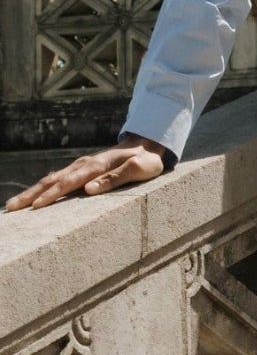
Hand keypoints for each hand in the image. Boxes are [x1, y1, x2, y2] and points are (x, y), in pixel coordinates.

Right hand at [3, 136, 167, 212]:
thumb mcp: (138, 169)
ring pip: (50, 180)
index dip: (52, 195)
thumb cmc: (146, 161)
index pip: (68, 183)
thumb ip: (115, 179)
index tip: (36, 207)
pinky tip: (31, 198)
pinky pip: (56, 179)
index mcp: (95, 166)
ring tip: (12, 206)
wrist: (146, 145)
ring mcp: (79, 166)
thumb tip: (88, 190)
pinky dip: (41, 188)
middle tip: (11, 208)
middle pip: (51, 181)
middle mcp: (83, 165)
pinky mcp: (80, 170)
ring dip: (31, 192)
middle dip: (30, 195)